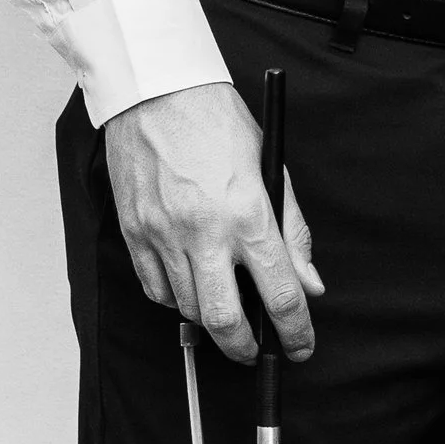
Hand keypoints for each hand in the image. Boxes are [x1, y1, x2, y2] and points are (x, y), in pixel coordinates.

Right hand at [102, 81, 323, 364]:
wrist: (158, 92)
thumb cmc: (218, 123)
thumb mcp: (272, 170)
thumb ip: (293, 232)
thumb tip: (309, 283)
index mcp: (248, 214)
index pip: (281, 294)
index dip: (296, 331)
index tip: (300, 345)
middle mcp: (205, 231)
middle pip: (225, 319)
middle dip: (244, 348)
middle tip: (255, 351)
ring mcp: (164, 235)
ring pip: (188, 308)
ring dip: (210, 319)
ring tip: (225, 308)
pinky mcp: (135, 232)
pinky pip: (155, 289)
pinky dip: (175, 298)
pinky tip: (190, 286)